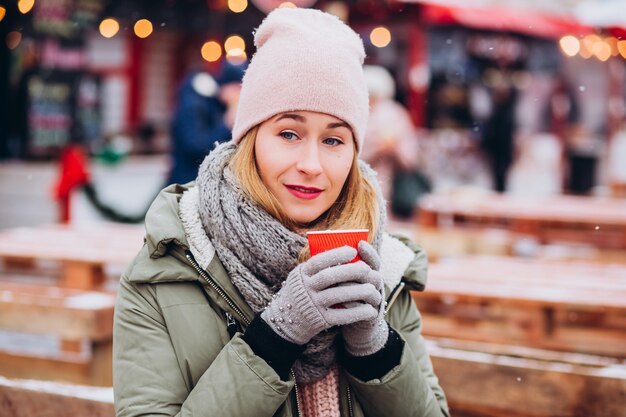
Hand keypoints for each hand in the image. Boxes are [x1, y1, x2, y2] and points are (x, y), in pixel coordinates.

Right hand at [261, 246, 381, 344]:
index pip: (319, 261)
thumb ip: (318, 266)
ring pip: (337, 296)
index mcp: (302, 274)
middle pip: (329, 277)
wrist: (286, 319)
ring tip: (372, 289)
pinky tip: (370, 310)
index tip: (353, 250)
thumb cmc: (301, 291)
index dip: (336, 255)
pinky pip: (341, 316)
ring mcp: (312, 305)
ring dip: (357, 292)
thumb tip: (344, 249)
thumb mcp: (302, 276)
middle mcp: (306, 288)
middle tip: (366, 268)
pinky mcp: (320, 320)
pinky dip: (357, 313)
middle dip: (350, 271)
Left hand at [341, 241, 388, 355]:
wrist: (349, 322)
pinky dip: (352, 306)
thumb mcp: (341, 280)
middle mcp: (375, 286)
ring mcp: (374, 301)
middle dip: (358, 270)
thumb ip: (338, 268)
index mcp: (369, 274)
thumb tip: (321, 250)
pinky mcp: (371, 316)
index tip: (359, 243)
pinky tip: (340, 304)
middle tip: (344, 266)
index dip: (368, 251)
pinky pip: (365, 310)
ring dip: (354, 287)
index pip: (373, 259)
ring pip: (370, 290)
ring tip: (339, 285)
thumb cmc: (341, 296)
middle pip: (373, 274)